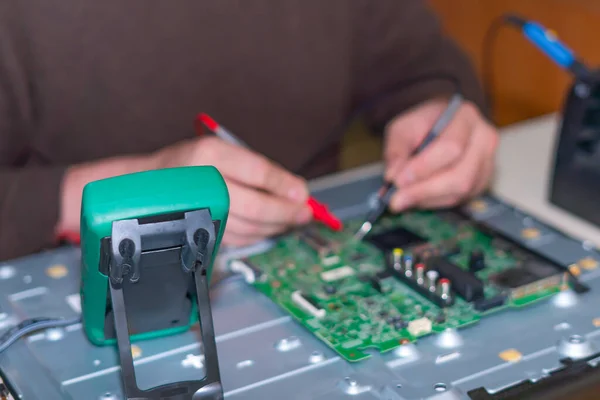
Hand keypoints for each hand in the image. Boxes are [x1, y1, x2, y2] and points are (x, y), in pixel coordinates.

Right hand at [153, 136, 311, 245]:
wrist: (147, 184)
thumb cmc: (192, 165)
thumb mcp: (222, 152)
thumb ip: (256, 170)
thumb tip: (295, 191)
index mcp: (209, 153)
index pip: (257, 171)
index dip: (284, 185)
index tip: (304, 193)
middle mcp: (202, 181)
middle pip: (254, 204)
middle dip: (285, 212)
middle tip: (305, 213)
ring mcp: (198, 209)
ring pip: (248, 226)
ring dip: (275, 226)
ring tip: (292, 219)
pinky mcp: (198, 230)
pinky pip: (237, 237)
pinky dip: (258, 234)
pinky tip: (270, 227)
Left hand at [384, 98, 497, 211]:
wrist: (439, 124)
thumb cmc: (422, 124)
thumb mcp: (402, 128)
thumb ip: (396, 150)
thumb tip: (393, 176)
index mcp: (465, 117)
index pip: (450, 147)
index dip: (424, 167)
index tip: (398, 180)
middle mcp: (484, 140)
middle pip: (460, 175)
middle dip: (424, 191)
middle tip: (396, 200)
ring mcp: (487, 162)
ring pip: (461, 191)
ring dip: (427, 199)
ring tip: (403, 198)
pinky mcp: (482, 181)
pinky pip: (460, 199)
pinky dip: (434, 201)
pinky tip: (418, 197)